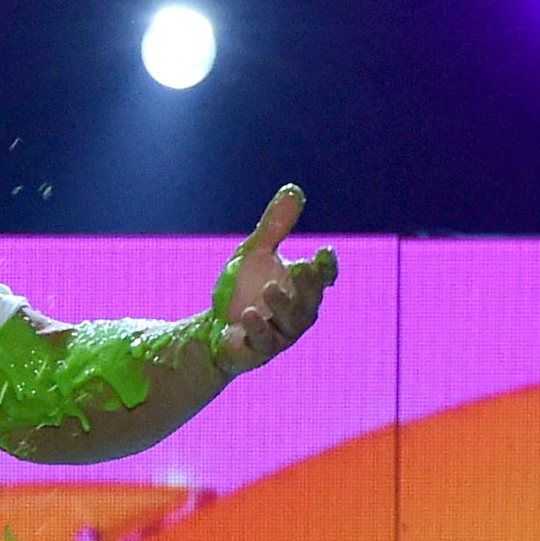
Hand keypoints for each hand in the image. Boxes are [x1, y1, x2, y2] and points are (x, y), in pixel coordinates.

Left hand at [210, 185, 337, 377]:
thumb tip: (293, 189)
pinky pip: (265, 342)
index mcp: (301, 286)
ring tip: (268, 288)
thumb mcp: (255, 253)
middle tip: (299, 268)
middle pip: (312, 300)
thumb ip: (274, 227)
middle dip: (308, 285)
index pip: (323, 276)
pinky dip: (259, 328)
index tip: (323, 252)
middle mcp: (298, 312)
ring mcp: (281, 334)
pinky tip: (250, 314)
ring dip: (283, 306)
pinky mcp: (260, 351)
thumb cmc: (241, 289)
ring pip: (293, 323)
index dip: (326, 266)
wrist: (213, 328)